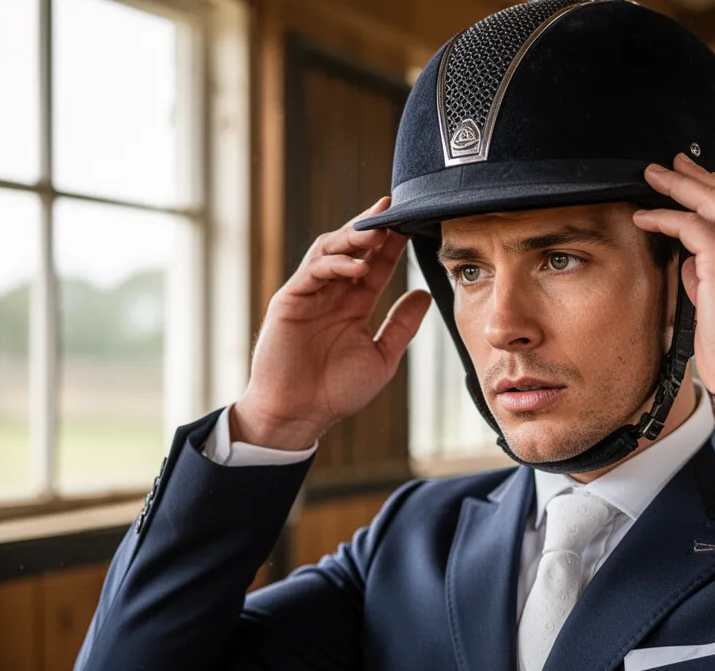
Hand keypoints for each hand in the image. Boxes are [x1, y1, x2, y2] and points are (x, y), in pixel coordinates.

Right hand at [232, 197, 431, 449]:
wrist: (298, 415)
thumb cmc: (336, 392)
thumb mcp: (382, 356)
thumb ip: (402, 325)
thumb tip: (425, 293)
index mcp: (353, 306)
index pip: (376, 266)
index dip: (392, 245)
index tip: (413, 224)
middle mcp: (331, 295)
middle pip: (352, 249)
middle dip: (372, 228)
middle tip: (393, 210)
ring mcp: (309, 295)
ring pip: (329, 251)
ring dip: (353, 238)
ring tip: (377, 231)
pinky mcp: (289, 300)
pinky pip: (312, 271)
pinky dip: (335, 264)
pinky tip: (358, 265)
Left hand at [632, 153, 714, 392]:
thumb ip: (712, 279)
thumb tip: (691, 260)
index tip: (701, 183)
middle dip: (700, 176)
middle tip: (675, 163)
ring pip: (714, 201)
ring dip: (679, 185)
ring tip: (654, 176)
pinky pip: (691, 225)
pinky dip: (665, 217)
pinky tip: (644, 216)